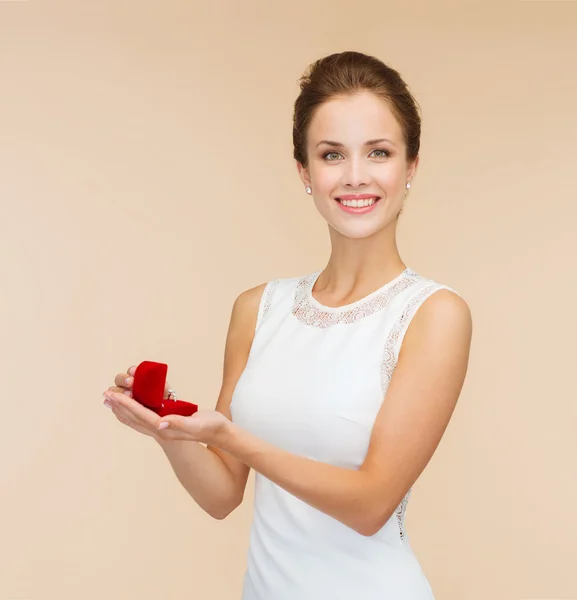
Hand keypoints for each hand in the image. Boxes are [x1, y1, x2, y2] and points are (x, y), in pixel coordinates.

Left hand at [103, 364, 230, 445]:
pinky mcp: (167, 423)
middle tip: (104, 395)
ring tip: (110, 401)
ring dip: (123, 409)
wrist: (219, 433)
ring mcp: (163, 428)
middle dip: (119, 406)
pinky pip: (145, 418)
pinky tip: (131, 406)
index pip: (141, 415)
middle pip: (134, 418)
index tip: (113, 395)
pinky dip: (134, 412)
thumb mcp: (197, 424)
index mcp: (166, 429)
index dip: (126, 404)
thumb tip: (160, 423)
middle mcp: (161, 430)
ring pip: (137, 419)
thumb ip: (179, 423)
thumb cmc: (210, 426)